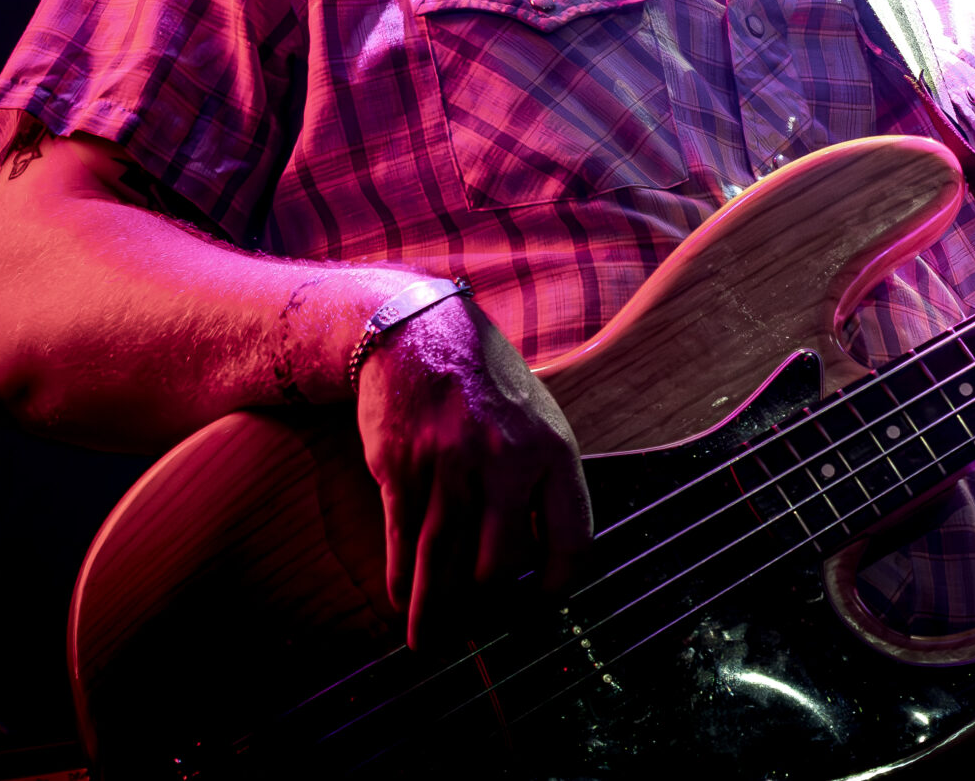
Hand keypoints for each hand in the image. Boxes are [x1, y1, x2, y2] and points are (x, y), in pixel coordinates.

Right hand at [355, 298, 594, 652]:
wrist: (419, 331)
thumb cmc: (486, 385)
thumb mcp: (538, 419)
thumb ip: (545, 482)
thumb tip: (544, 559)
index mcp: (554, 450)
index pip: (573, 541)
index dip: (557, 588)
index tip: (539, 606)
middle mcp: (506, 459)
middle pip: (501, 565)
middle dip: (486, 603)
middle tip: (475, 619)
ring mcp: (450, 463)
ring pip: (444, 562)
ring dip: (435, 613)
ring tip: (429, 643)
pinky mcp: (401, 466)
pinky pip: (402, 541)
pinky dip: (401, 581)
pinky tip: (401, 600)